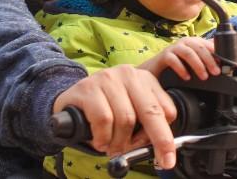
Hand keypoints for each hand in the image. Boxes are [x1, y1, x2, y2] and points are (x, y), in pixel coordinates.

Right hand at [52, 65, 178, 167]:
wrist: (70, 103)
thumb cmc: (104, 110)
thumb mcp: (130, 113)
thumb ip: (146, 126)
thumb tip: (161, 149)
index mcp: (145, 80)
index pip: (166, 109)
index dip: (165, 135)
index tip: (166, 155)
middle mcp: (129, 75)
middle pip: (152, 112)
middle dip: (160, 140)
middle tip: (163, 162)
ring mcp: (108, 79)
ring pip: (126, 119)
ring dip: (119, 142)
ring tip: (111, 147)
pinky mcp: (88, 88)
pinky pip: (104, 120)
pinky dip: (103, 138)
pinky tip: (99, 140)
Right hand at [138, 37, 218, 80]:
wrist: (153, 71)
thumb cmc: (175, 66)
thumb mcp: (192, 62)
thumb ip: (205, 59)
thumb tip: (221, 63)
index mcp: (192, 43)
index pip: (207, 44)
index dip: (216, 54)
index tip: (224, 65)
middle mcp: (183, 43)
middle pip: (199, 47)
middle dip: (209, 60)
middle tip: (216, 72)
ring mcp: (172, 48)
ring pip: (188, 52)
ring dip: (197, 65)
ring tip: (204, 76)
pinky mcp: (163, 56)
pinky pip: (173, 60)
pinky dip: (181, 68)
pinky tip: (186, 77)